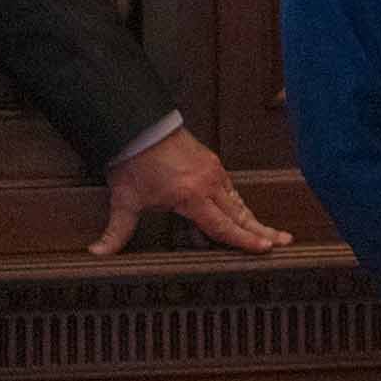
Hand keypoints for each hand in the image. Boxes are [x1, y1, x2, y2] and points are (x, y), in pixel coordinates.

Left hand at [91, 130, 292, 256]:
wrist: (139, 127)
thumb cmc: (134, 164)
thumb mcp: (125, 200)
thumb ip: (116, 231)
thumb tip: (96, 253)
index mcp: (191, 197)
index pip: (223, 226)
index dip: (244, 240)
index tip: (265, 248)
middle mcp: (209, 185)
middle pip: (241, 214)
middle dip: (263, 230)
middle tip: (284, 241)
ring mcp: (213, 172)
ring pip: (238, 201)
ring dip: (252, 217)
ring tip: (269, 231)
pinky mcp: (211, 162)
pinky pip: (230, 188)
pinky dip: (238, 202)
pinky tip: (240, 209)